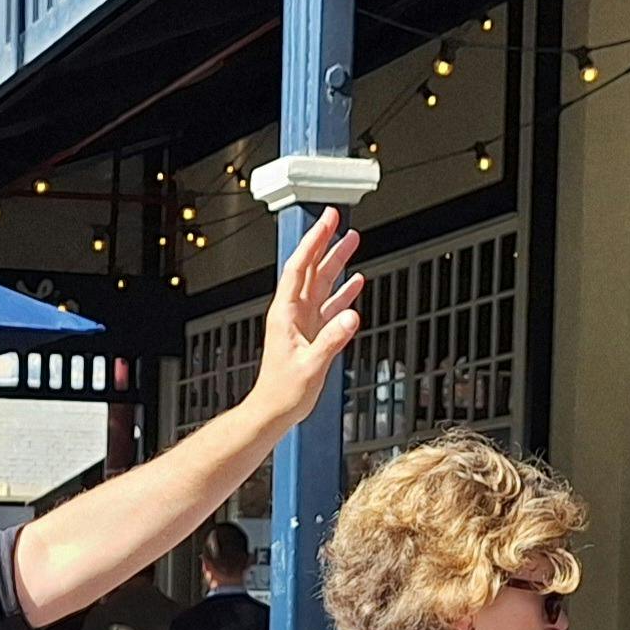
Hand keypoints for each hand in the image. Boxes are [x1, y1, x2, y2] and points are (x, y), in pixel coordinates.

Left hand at [240, 208, 365, 432]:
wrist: (274, 410)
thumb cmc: (284, 391)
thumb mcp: (310, 365)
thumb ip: (332, 340)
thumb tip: (351, 316)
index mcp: (286, 313)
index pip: (299, 267)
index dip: (313, 241)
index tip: (326, 221)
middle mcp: (293, 312)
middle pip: (311, 267)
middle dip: (324, 241)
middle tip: (337, 218)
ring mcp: (303, 321)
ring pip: (322, 282)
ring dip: (337, 262)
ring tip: (352, 241)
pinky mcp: (312, 332)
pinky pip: (330, 304)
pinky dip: (344, 291)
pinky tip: (355, 282)